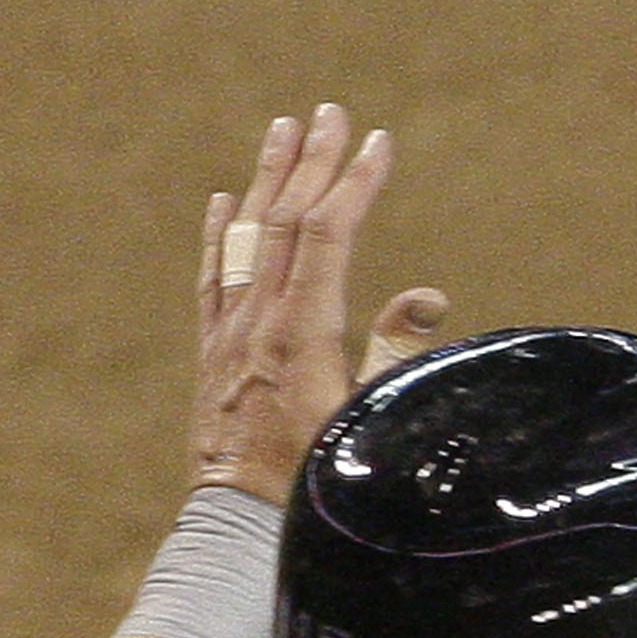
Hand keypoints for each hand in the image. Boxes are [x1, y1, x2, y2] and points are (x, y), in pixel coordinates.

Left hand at [191, 103, 408, 504]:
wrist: (240, 525)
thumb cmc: (317, 480)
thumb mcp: (369, 417)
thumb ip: (395, 352)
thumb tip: (423, 295)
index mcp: (300, 333)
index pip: (327, 235)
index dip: (353, 184)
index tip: (378, 142)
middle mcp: (257, 322)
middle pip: (285, 221)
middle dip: (312, 162)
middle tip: (331, 112)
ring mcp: (229, 334)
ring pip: (246, 238)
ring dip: (268, 179)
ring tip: (282, 129)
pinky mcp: (213, 352)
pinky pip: (213, 277)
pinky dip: (220, 233)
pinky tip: (225, 200)